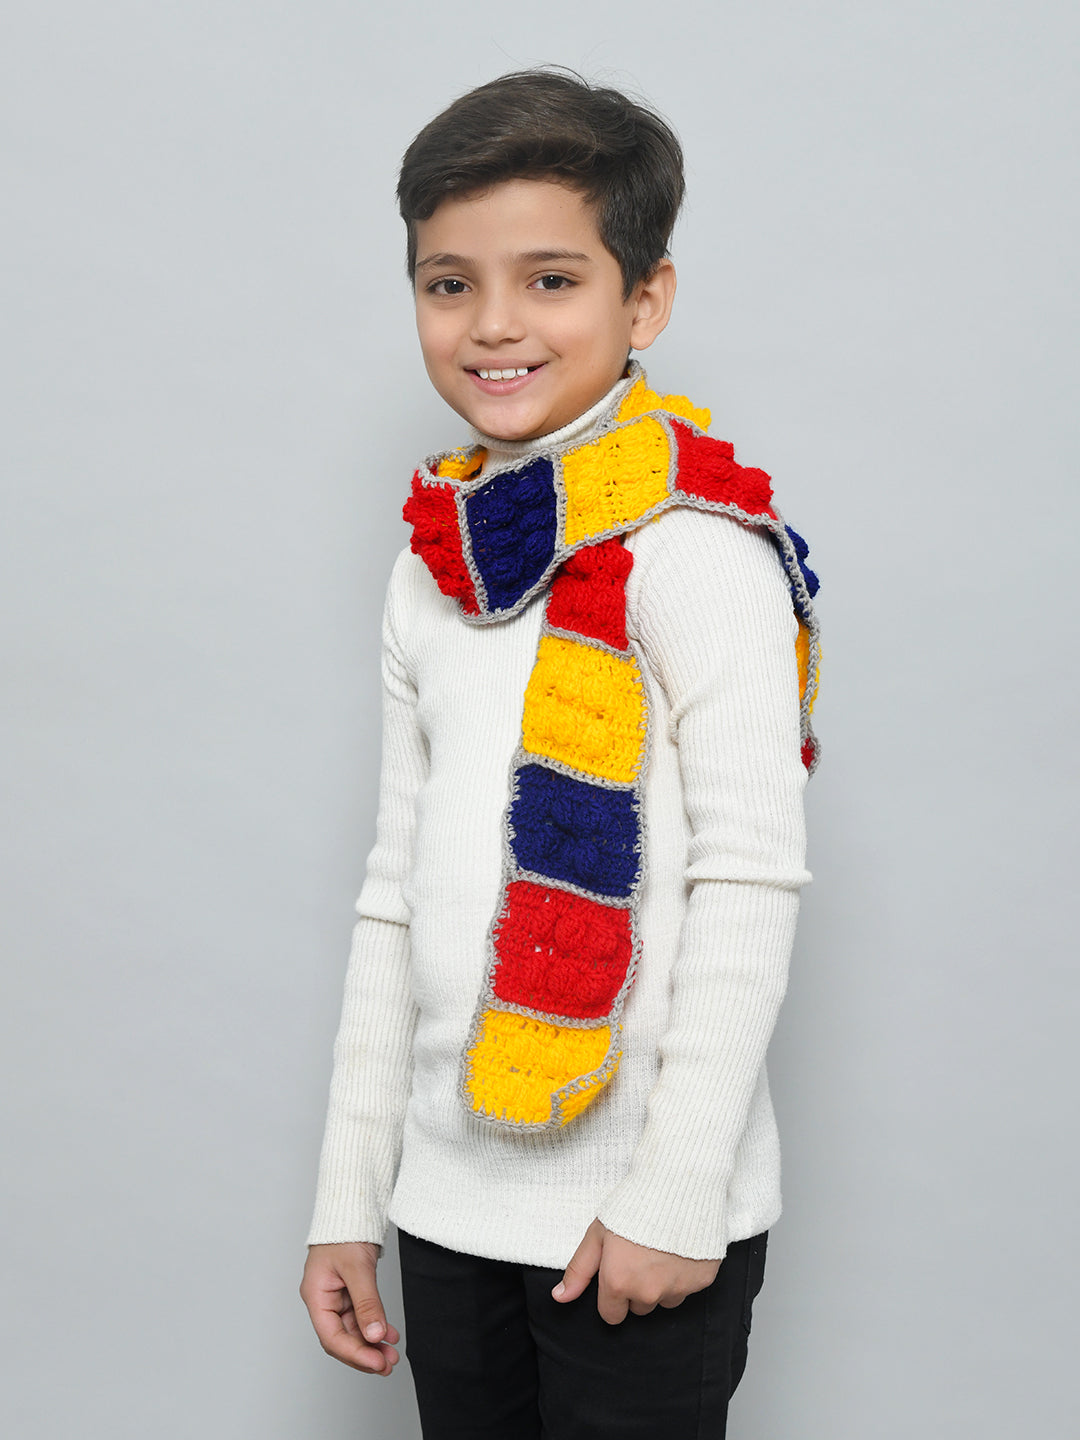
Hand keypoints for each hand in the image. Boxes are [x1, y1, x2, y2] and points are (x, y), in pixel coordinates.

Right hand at [300, 1241, 400, 1374]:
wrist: (352, 1209)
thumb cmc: (345, 1232)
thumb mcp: (357, 1268)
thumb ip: (367, 1303)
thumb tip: (376, 1335)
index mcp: (315, 1296)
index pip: (332, 1336)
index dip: (354, 1354)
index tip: (376, 1362)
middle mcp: (323, 1300)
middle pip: (341, 1338)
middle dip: (365, 1354)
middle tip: (388, 1364)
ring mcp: (336, 1298)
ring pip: (353, 1331)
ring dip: (372, 1344)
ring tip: (392, 1355)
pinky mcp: (349, 1293)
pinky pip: (361, 1318)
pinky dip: (375, 1327)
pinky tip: (389, 1335)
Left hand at [552, 1219, 719, 1324]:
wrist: (678, 1185)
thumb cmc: (633, 1205)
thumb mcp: (597, 1233)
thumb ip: (578, 1270)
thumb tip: (560, 1298)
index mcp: (619, 1283)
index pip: (611, 1315)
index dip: (611, 1296)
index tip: (618, 1274)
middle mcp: (648, 1293)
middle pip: (639, 1307)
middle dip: (637, 1288)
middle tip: (640, 1255)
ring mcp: (678, 1289)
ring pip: (665, 1300)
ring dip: (661, 1284)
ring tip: (661, 1250)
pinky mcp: (702, 1281)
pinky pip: (688, 1288)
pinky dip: (683, 1274)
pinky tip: (679, 1247)